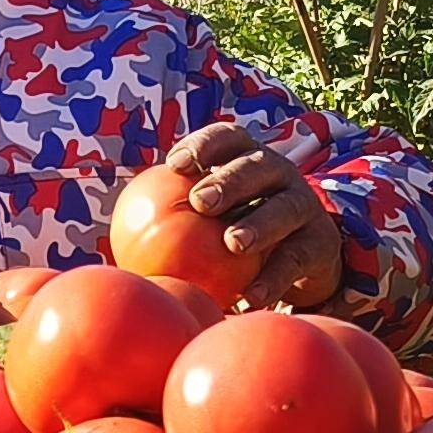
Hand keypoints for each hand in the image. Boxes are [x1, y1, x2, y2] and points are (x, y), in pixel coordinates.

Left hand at [177, 120, 347, 306]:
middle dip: (229, 180)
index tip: (174, 164)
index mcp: (249, 158)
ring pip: (284, 209)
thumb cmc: (237, 229)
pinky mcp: (320, 245)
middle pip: (257, 167)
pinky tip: (251, 295)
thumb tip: (111, 247)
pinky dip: (273, 277)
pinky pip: (296, 260)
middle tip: (200, 202)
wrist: (303, 257)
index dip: (203, 146)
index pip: (228, 138)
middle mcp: (281, 174)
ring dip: (258, 224)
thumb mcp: (214, 215)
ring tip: (232, 243)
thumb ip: (173, 219)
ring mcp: (305, 206)